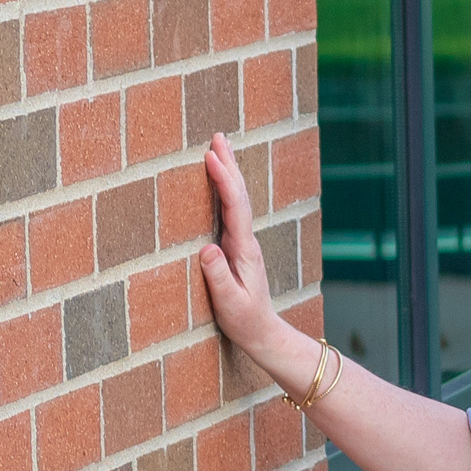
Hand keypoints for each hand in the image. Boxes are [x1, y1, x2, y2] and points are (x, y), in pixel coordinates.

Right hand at [199, 133, 280, 362]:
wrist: (264, 333)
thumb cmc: (245, 321)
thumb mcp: (230, 304)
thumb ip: (218, 277)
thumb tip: (207, 248)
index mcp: (244, 250)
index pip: (234, 208)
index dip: (223, 181)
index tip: (211, 158)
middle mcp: (246, 241)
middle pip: (239, 196)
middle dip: (229, 165)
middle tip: (217, 136)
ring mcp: (243, 243)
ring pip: (237, 201)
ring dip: (229, 173)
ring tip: (220, 148)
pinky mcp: (237, 248)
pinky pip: (231, 211)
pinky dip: (226, 191)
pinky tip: (221, 183)